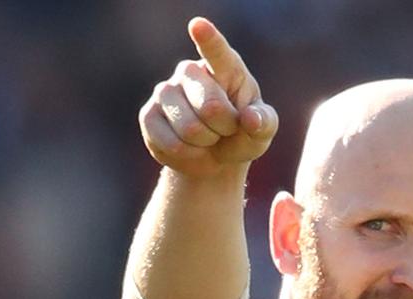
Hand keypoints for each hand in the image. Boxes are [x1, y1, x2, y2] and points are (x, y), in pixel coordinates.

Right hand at [139, 17, 279, 176]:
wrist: (213, 158)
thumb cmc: (241, 135)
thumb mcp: (261, 131)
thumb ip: (263, 123)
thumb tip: (250, 119)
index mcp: (224, 67)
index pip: (217, 51)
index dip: (208, 39)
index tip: (198, 26)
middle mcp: (190, 71)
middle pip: (210, 106)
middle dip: (225, 128)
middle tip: (226, 130)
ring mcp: (165, 91)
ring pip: (189, 128)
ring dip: (205, 143)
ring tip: (208, 138)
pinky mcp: (148, 115)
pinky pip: (171, 143)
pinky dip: (187, 154)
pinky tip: (190, 147)